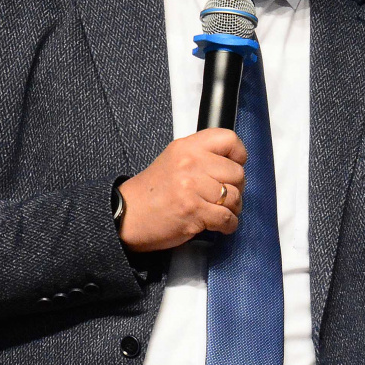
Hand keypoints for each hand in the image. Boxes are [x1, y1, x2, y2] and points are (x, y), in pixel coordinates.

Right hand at [117, 129, 246, 251]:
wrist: (126, 215)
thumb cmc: (154, 191)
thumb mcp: (175, 160)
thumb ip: (202, 157)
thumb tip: (236, 164)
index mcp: (187, 147)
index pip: (229, 139)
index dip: (238, 155)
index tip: (234, 166)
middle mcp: (191, 163)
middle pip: (237, 172)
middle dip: (235, 188)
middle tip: (223, 195)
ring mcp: (192, 188)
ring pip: (234, 197)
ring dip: (232, 208)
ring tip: (219, 210)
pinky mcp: (193, 211)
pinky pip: (227, 218)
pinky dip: (229, 224)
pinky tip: (219, 225)